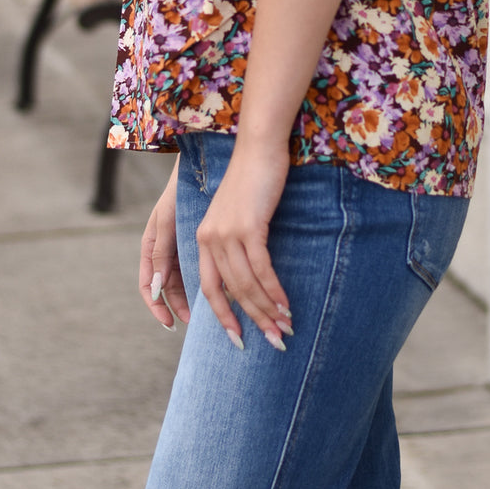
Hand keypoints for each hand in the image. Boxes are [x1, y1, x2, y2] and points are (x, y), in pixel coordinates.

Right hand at [139, 157, 189, 329]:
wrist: (200, 169)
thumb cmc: (178, 193)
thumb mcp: (167, 222)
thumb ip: (161, 253)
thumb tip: (156, 288)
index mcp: (150, 247)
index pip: (148, 286)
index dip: (156, 307)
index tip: (169, 322)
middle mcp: (163, 251)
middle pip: (166, 288)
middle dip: (176, 307)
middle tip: (192, 323)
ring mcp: (178, 248)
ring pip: (182, 282)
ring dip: (190, 298)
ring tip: (205, 312)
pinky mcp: (194, 244)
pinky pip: (195, 269)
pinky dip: (202, 282)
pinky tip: (216, 291)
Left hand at [194, 138, 292, 351]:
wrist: (259, 147)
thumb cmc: (253, 180)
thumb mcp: (238, 214)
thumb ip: (236, 242)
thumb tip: (251, 275)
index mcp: (203, 239)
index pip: (210, 288)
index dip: (224, 317)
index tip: (239, 341)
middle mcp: (210, 239)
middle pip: (230, 292)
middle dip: (253, 321)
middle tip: (274, 341)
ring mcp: (227, 233)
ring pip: (246, 284)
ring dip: (267, 310)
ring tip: (285, 327)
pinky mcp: (249, 226)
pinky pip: (262, 269)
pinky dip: (274, 291)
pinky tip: (286, 305)